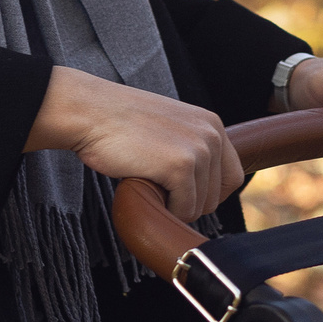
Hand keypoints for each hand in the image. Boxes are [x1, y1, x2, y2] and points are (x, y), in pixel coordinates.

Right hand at [25, 66, 243, 220]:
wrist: (90, 112)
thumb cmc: (120, 123)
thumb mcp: (169, 128)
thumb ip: (190, 148)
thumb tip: (203, 189)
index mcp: (212, 124)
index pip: (232, 176)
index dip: (209, 194)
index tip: (185, 196)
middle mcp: (212, 134)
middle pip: (218, 195)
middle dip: (190, 202)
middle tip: (160, 191)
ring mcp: (199, 149)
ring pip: (200, 206)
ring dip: (174, 206)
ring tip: (149, 183)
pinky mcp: (180, 165)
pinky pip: (184, 208)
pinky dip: (165, 210)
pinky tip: (146, 190)